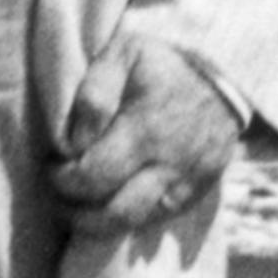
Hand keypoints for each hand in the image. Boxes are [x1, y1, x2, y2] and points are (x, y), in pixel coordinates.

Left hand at [49, 33, 243, 237]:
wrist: (226, 69)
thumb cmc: (164, 60)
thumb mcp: (124, 54)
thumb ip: (94, 95)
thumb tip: (77, 142)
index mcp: (146, 129)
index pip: (92, 177)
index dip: (62, 180)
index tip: (52, 165)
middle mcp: (169, 164)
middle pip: (113, 213)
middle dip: (74, 210)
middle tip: (58, 194)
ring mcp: (187, 181)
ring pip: (136, 223)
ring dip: (99, 223)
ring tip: (79, 207)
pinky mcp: (199, 189)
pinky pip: (159, 219)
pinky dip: (130, 218)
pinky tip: (114, 202)